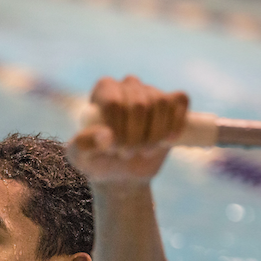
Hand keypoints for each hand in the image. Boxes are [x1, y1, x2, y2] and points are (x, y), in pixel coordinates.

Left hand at [68, 76, 188, 183]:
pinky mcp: (172, 103)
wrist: (122, 175)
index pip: (115, 102)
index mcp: (104, 89)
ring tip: (144, 151)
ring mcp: (152, 92)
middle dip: (136, 136)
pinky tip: (168, 141)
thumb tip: (106, 135)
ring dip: (155, 134)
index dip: (118, 130)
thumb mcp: (80, 158)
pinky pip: (180, 100)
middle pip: (139, 104)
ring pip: (161, 102)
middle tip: (127, 154)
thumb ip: (83, 145)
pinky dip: (177, 122)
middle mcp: (128, 85)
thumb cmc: (98, 162)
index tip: (114, 149)